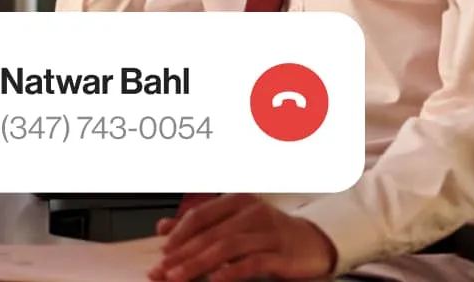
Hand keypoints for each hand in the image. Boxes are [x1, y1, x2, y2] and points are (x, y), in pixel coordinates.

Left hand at [147, 194, 337, 281]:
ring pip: (227, 246)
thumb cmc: (268, 232)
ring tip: (178, 277)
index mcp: (238, 200)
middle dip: (182, 254)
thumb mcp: (234, 223)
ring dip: (198, 263)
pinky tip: (215, 280)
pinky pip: (252, 262)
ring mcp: (267, 231)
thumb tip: (163, 227)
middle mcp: (252, 211)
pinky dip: (231, 271)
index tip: (161, 252)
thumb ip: (200, 225)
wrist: (311, 241)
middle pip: (210, 232)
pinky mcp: (280, 253)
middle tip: (162, 270)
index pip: (201, 214)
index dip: (178, 234)